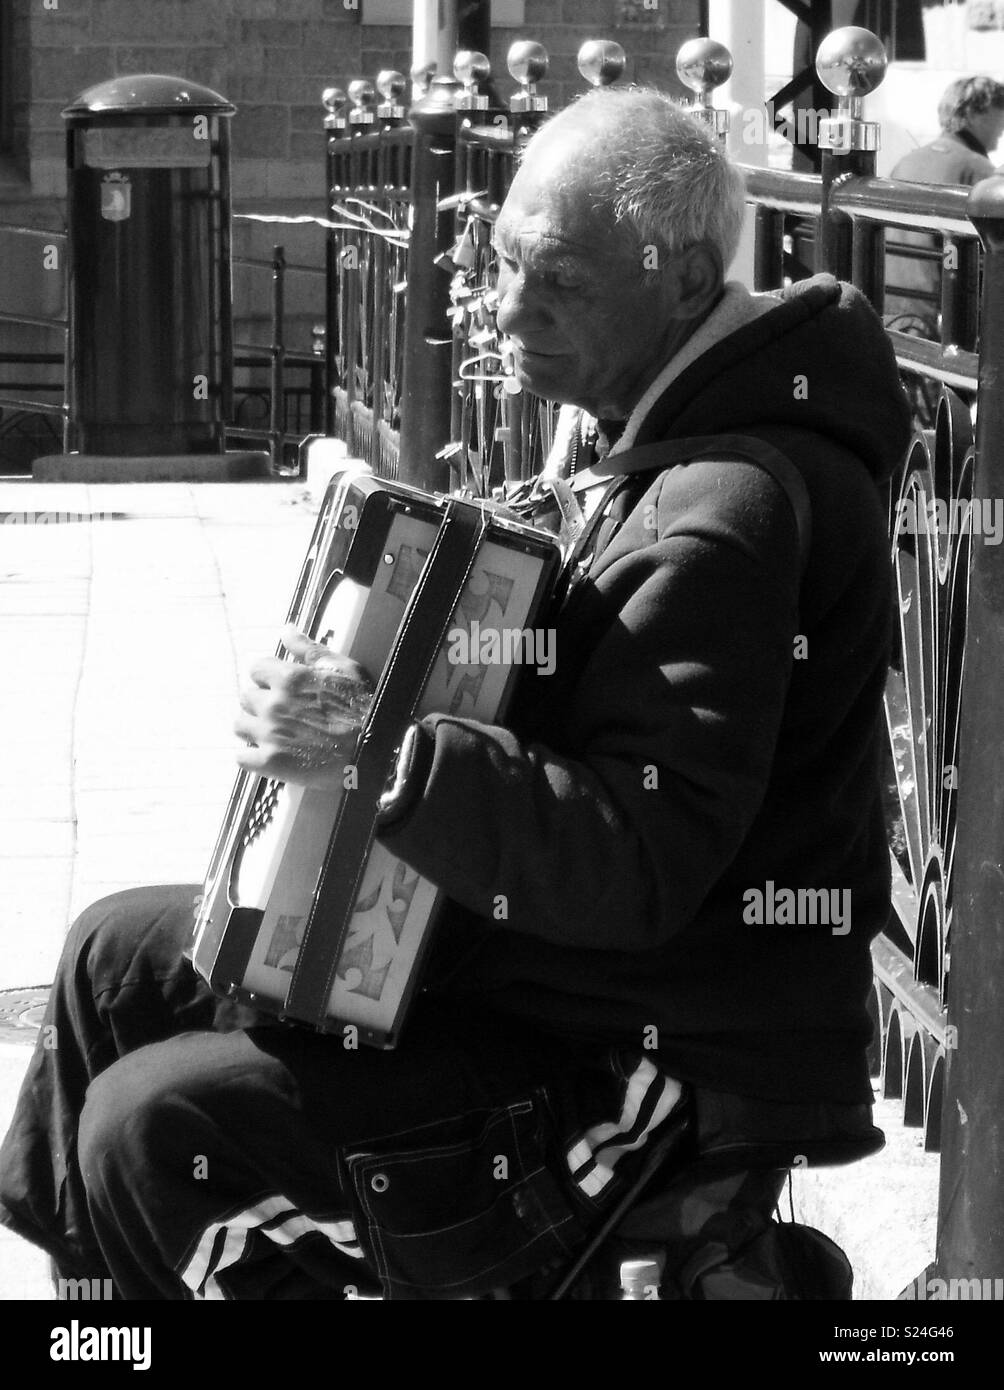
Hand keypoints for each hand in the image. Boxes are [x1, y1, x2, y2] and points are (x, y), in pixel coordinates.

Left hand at [234, 624, 374, 789]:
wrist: (373, 752)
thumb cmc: (363, 709)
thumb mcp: (344, 670)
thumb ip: (310, 649)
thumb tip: (286, 631)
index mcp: (289, 678)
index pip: (255, 669)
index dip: (267, 678)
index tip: (279, 688)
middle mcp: (274, 704)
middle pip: (246, 698)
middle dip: (261, 704)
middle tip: (281, 714)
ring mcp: (269, 734)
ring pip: (240, 726)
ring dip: (253, 728)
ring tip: (273, 735)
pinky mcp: (270, 763)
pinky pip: (242, 757)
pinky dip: (252, 757)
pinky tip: (269, 756)